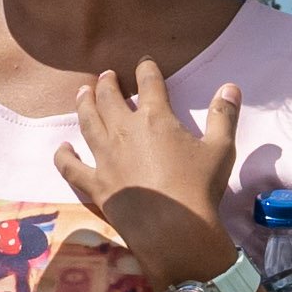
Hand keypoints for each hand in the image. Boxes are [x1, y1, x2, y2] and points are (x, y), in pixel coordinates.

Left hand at [52, 65, 246, 291]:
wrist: (173, 229)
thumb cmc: (199, 188)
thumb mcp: (220, 149)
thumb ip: (223, 115)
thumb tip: (231, 87)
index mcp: (156, 119)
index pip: (149, 84)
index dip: (147, 69)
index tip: (145, 62)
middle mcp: (125, 131)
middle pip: (110, 98)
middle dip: (108, 83)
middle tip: (107, 76)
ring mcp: (105, 157)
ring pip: (88, 122)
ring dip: (84, 104)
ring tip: (82, 92)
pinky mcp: (95, 184)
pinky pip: (71, 167)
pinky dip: (63, 156)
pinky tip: (61, 148)